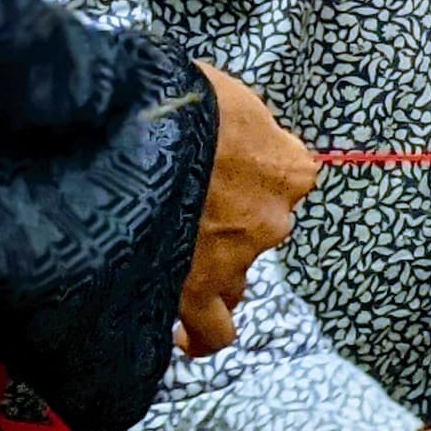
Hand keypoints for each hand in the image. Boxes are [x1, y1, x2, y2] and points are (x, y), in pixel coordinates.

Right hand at [182, 64, 317, 357]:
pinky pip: (209, 331)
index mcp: (289, 167)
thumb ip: (237, 124)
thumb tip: (224, 127)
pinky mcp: (197, 290)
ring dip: (215, 279)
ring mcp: (237, 258)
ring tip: (179, 273)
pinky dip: (198, 336)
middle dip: (229, 228)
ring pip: (236, 285)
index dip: (251, 176)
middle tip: (186, 215)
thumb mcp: (224, 94)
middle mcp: (275, 217)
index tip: (222, 172)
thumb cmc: (179, 98)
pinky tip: (180, 336)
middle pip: (259, 231)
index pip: (287, 179)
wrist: (141, 130)